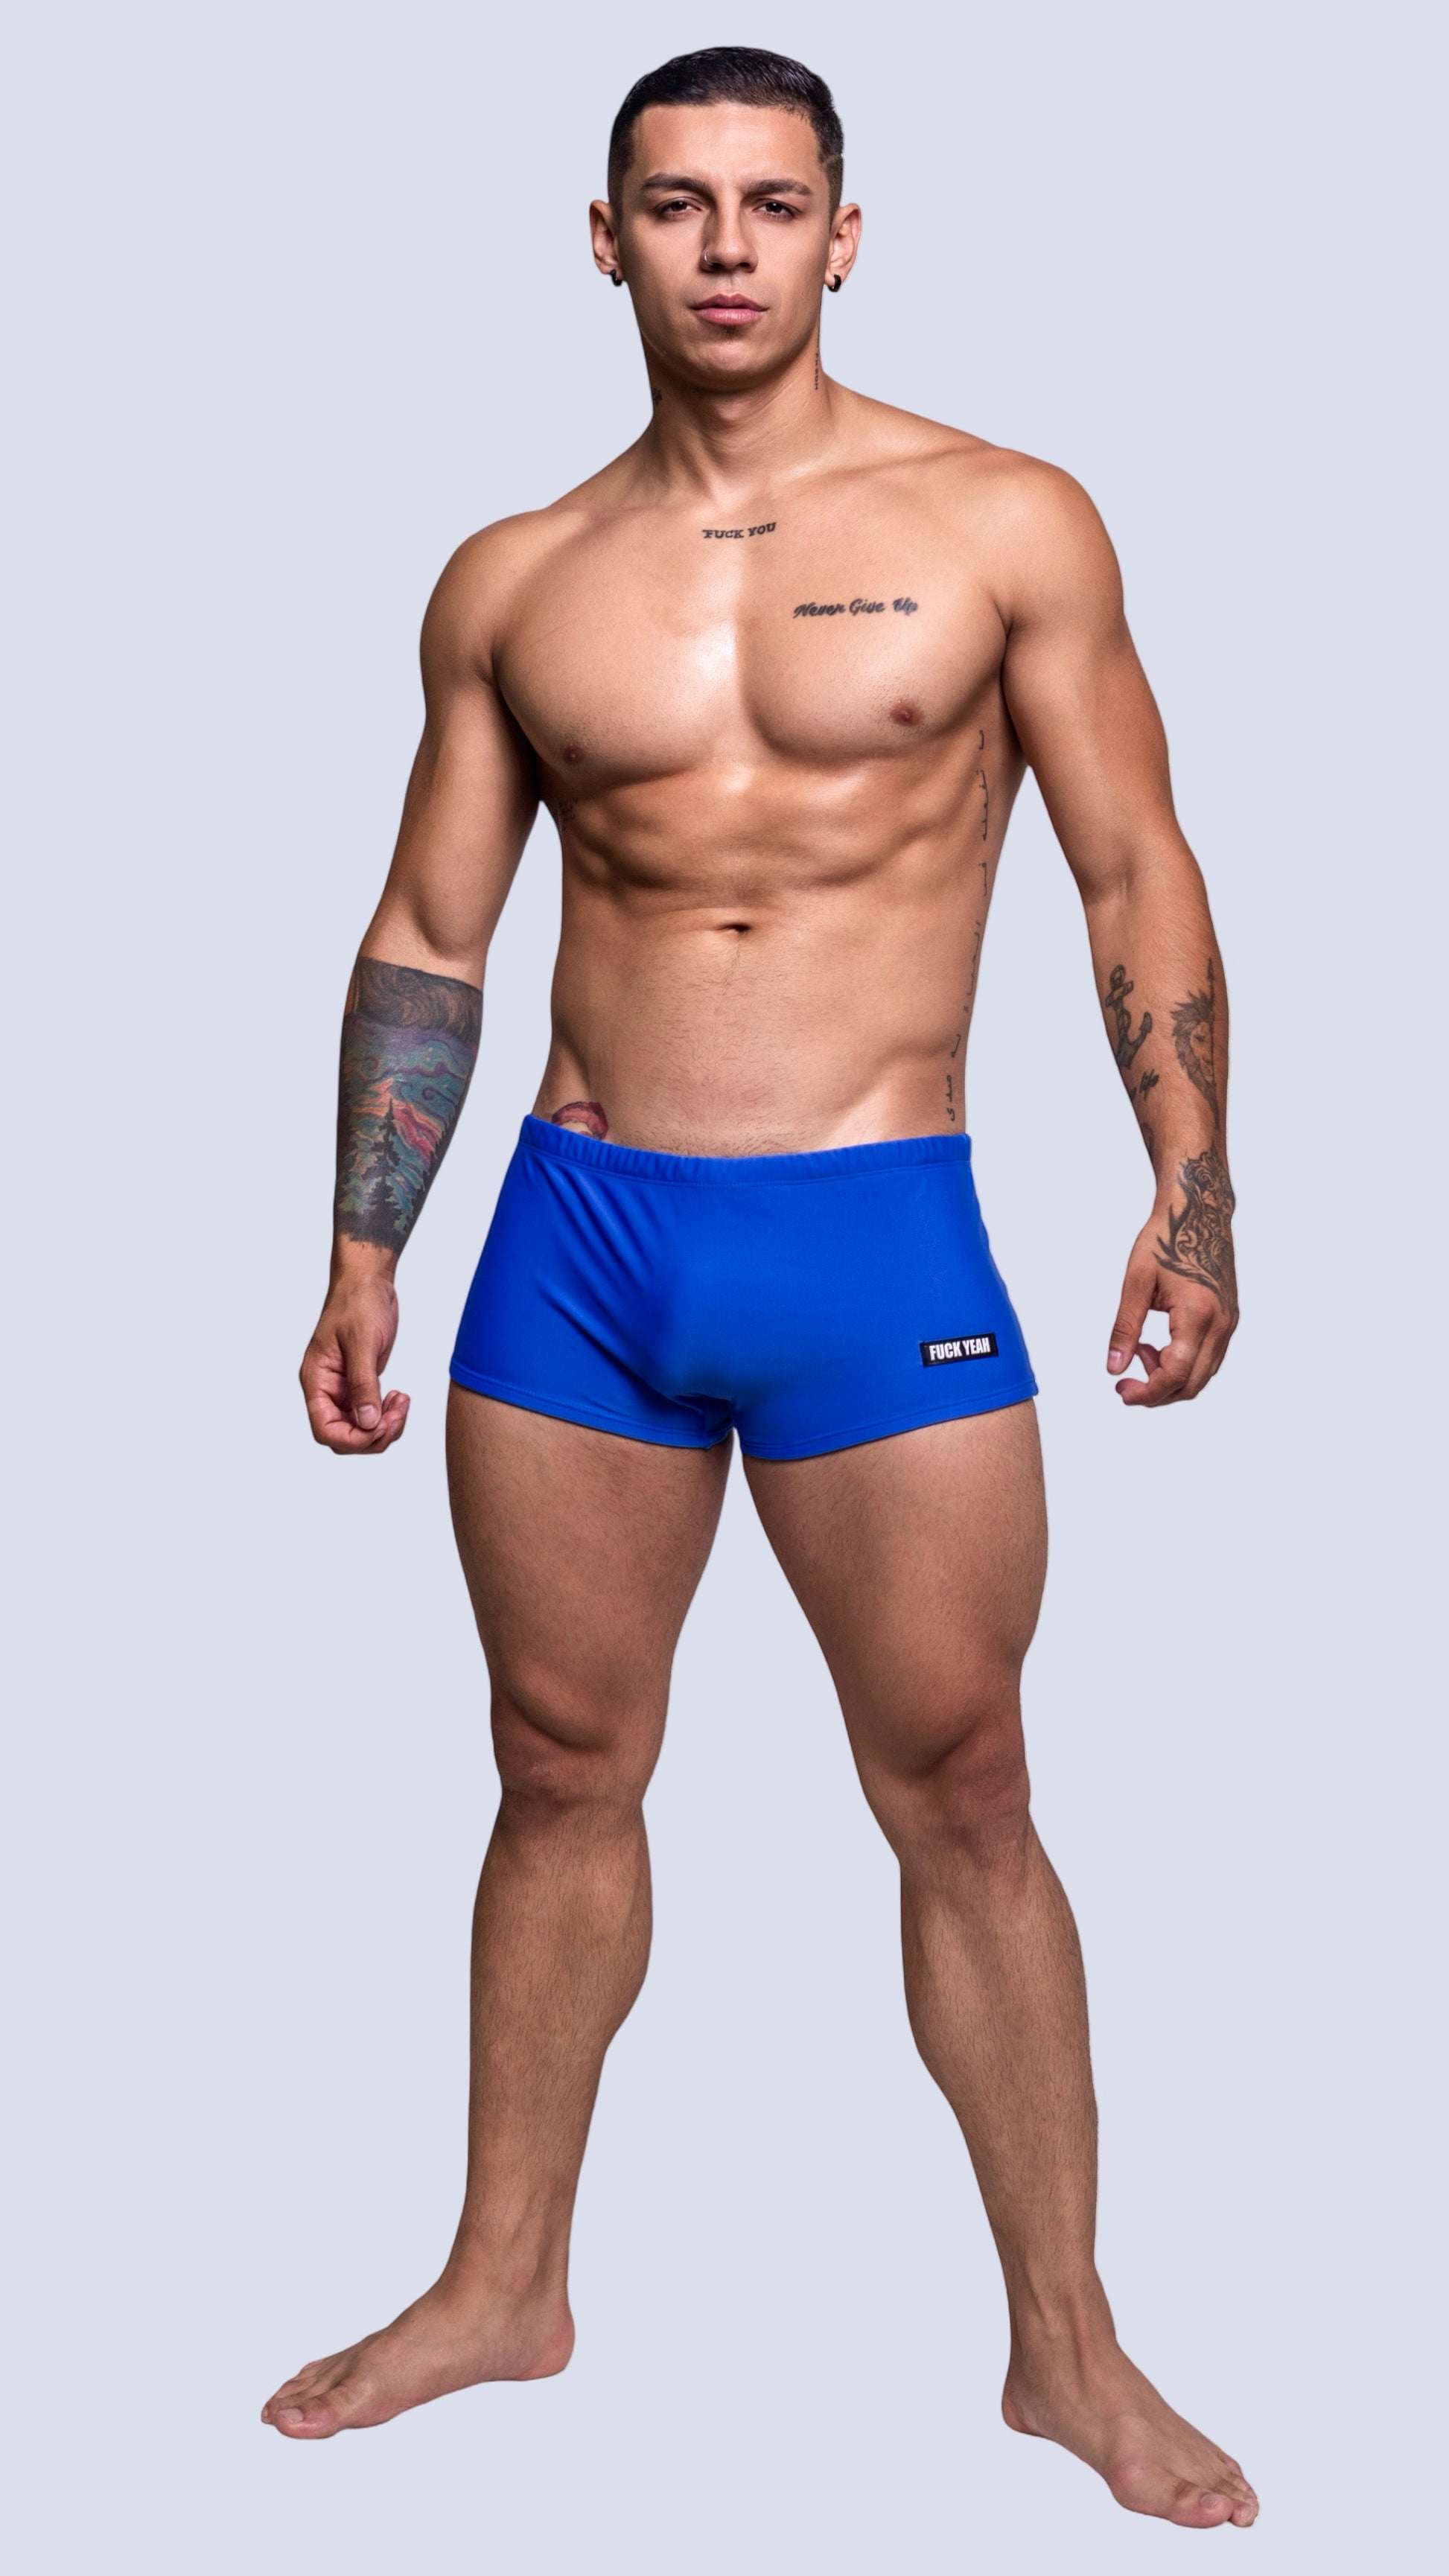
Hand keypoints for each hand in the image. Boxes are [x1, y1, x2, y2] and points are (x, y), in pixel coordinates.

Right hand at [300, 1269, 409, 1453]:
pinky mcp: (361, 1383)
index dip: (353, 1438)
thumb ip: (363, 1384)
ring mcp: (344, 1388)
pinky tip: (399, 1398)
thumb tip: (367, 1422)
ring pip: (360, 1429)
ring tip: (402, 1403)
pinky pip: (371, 1414)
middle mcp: (327, 1389)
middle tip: (398, 1413)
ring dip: (384, 1427)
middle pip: (343, 1437)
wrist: (368, 1282)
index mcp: (316, 1380)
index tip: (379, 1425)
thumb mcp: (362, 1342)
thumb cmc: (358, 1302)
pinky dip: (387, 1415)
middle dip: (373, 1435)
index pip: (325, 1429)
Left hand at [1107, 1210, 1236, 1407]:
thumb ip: (1124, 1329)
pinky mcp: (1229, 1319)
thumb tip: (1113, 1368)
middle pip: (1192, 1385)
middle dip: (1156, 1392)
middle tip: (1125, 1381)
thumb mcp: (1136, 1283)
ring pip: (1202, 1375)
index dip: (1147, 1392)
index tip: (1121, 1391)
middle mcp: (1221, 1324)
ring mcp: (1229, 1323)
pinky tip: (1158, 1344)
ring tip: (1140, 1350)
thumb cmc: (1166, 1239)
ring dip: (1169, 1377)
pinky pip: (1208, 1358)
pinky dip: (1182, 1363)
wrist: (1199, 1212)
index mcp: (1197, 1315)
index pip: (1175, 1375)